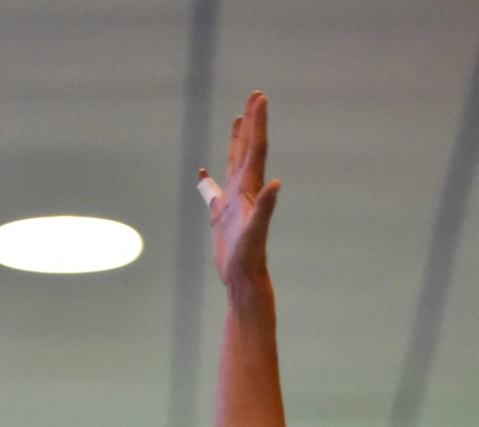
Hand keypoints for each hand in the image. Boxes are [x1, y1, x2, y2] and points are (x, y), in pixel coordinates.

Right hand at [199, 91, 280, 288]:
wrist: (243, 277)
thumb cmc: (249, 257)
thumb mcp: (256, 231)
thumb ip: (265, 207)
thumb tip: (275, 185)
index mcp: (251, 189)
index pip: (256, 149)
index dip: (257, 123)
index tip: (259, 98)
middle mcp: (244, 190)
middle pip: (248, 149)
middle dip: (251, 123)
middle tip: (255, 96)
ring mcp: (232, 201)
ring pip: (234, 164)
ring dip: (236, 142)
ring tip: (237, 120)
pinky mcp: (221, 215)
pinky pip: (212, 191)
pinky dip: (207, 180)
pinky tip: (203, 173)